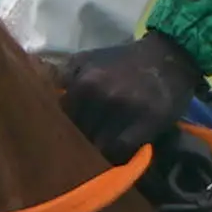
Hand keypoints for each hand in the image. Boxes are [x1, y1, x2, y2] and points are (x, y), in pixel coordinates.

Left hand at [53, 33, 203, 161]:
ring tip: (100, 154)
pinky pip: (121, 151)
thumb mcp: (88, 60)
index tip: (64, 136)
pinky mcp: (146, 123)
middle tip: (82, 148)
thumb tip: (42, 97)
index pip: (60, 117)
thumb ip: (64, 77)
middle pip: (77, 133)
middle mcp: (100, 93)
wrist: (169, 56)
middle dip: (78, 142)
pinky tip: (118, 154)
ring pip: (97, 146)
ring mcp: (124, 109)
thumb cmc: (124, 61)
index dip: (61, 129)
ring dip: (98, 152)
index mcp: (82, 80)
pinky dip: (117, 156)